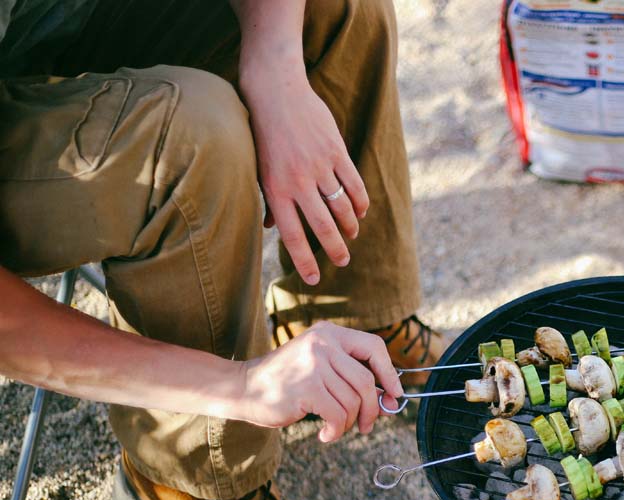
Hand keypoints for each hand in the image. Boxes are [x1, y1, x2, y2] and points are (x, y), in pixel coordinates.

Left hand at [240, 64, 368, 284]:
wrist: (275, 91)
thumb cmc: (262, 132)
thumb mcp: (258, 168)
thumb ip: (268, 199)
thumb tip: (271, 228)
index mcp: (276, 190)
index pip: (292, 236)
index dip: (305, 261)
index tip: (315, 279)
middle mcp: (298, 182)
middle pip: (323, 227)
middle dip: (336, 249)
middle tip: (343, 261)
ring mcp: (320, 166)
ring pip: (342, 209)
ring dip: (350, 227)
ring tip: (351, 235)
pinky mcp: (336, 151)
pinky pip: (354, 185)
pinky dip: (360, 203)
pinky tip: (360, 212)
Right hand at [240, 322, 401, 442]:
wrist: (243, 388)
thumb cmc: (286, 382)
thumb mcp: (321, 370)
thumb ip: (351, 380)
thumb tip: (388, 403)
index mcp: (329, 333)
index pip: (374, 347)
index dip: (389, 373)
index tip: (394, 395)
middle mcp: (323, 343)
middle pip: (366, 380)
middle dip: (372, 408)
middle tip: (368, 425)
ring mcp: (314, 364)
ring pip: (353, 401)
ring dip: (350, 422)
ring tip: (336, 429)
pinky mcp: (306, 387)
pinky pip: (338, 415)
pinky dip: (337, 431)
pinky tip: (326, 435)